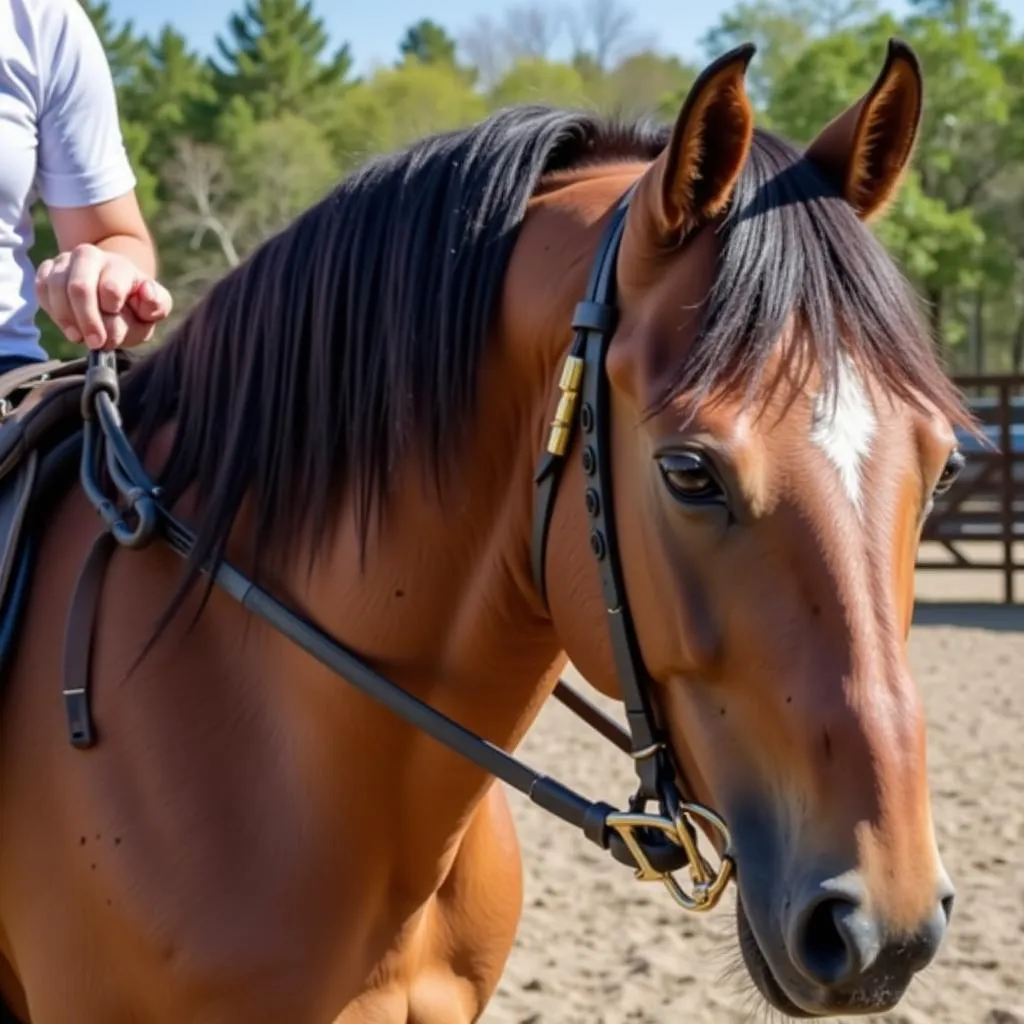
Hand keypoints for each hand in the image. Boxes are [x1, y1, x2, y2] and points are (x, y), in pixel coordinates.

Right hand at [35, 243, 172, 349]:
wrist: (116, 292)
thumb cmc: (136, 304)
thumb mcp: (154, 308)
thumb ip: (156, 303)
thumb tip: (146, 292)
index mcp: (119, 265)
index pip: (111, 287)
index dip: (111, 314)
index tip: (114, 332)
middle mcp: (90, 256)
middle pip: (79, 288)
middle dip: (87, 320)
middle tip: (96, 342)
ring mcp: (66, 261)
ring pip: (55, 288)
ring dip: (67, 319)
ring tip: (79, 337)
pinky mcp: (48, 270)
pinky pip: (41, 289)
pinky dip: (52, 311)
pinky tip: (68, 325)